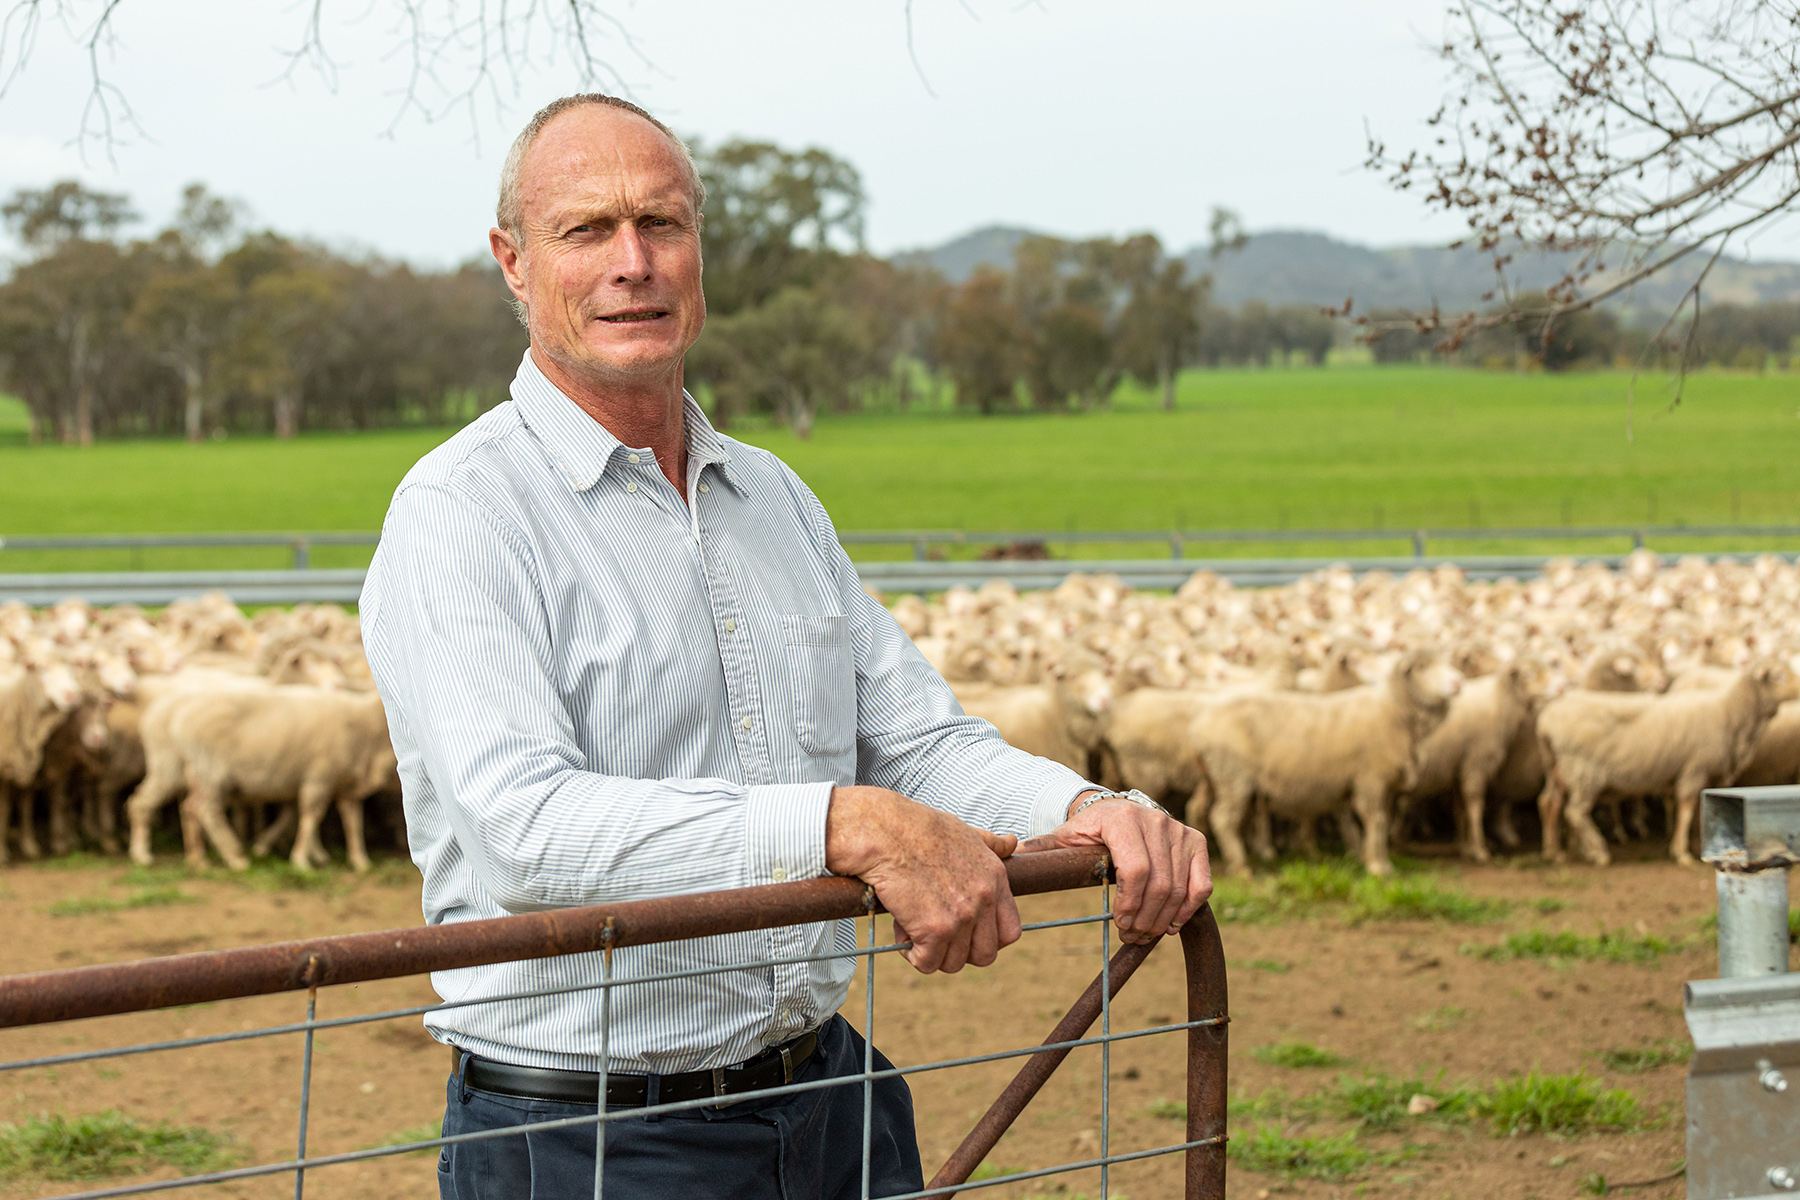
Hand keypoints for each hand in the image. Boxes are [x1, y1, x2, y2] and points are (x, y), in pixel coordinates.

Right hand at [826, 785, 1019, 973]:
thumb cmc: (916, 827)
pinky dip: (912, 954)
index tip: (965, 935)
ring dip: (931, 952)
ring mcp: (961, 917)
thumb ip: (990, 843)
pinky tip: (901, 929)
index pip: (1010, 932)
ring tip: (913, 925)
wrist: (884, 831)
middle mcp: (984, 899)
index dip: (987, 940)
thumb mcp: (963, 831)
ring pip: (954, 963)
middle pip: (984, 955)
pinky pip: (927, 963)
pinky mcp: (934, 930)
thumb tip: (1011, 842)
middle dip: (959, 951)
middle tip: (935, 935)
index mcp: (995, 877)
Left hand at [1017, 797, 1211, 944]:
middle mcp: (1154, 820)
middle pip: (1160, 883)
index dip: (1130, 904)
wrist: (1114, 812)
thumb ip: (1040, 852)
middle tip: (1130, 936)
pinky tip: (1170, 922)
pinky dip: (1189, 908)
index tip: (1119, 924)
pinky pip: (1201, 883)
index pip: (1136, 870)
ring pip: (1180, 887)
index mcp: (1120, 819)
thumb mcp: (1062, 839)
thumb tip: (1007, 859)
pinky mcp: (1195, 842)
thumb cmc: (1086, 833)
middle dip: (1145, 918)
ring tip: (1145, 934)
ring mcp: (1178, 830)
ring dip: (1164, 919)